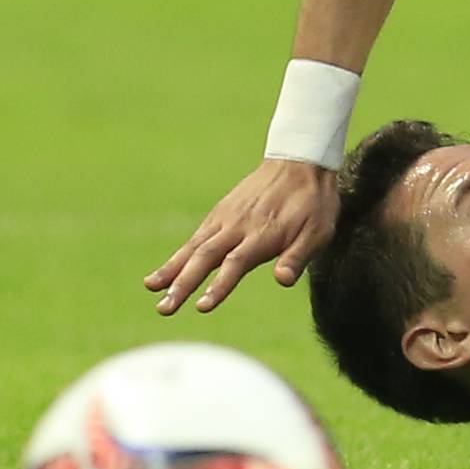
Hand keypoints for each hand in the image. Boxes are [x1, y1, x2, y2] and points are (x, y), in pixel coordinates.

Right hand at [144, 158, 338, 315]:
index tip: (202, 306)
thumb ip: (298, 256)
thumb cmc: (313, 203)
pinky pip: (195, 238)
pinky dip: (177, 256)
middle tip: (164, 309)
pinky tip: (162, 274)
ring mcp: (226, 218)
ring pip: (194, 247)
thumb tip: (282, 280)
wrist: (299, 160)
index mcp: (263, 234)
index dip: (220, 285)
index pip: (236, 263)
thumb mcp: (318, 231)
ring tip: (151, 288)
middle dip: (183, 284)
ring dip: (172, 270)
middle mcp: (239, 226)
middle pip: (206, 257)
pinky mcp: (220, 214)